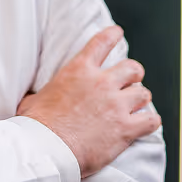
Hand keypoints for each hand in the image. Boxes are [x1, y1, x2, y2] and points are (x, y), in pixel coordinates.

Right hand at [17, 25, 160, 177]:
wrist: (47, 150)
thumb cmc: (36, 127)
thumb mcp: (33, 100)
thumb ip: (40, 95)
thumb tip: (31, 98)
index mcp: (78, 71)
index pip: (101, 43)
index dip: (112, 35)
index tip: (117, 32)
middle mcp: (101, 83)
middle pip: (132, 68)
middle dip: (134, 74)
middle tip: (131, 81)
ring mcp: (116, 105)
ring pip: (144, 94)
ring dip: (140, 100)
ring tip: (136, 107)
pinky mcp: (125, 128)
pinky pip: (151, 121)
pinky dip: (149, 122)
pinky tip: (145, 125)